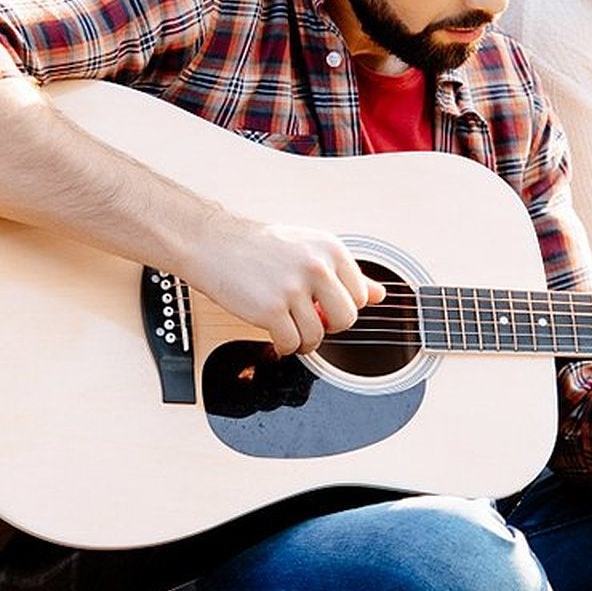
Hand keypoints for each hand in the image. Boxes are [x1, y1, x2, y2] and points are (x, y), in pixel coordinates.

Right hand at [184, 217, 385, 355]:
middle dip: (329, 327)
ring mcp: (294, 288)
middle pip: (346, 319)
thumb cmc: (258, 246)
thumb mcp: (308, 248)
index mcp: (330, 249)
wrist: (213, 243)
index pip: (360, 295)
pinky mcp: (271, 310)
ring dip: (303, 340)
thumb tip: (379, 294)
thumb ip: (344, 272)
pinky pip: (291, 344)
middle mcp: (316, 266)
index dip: (341, 306)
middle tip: (309, 320)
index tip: (324, 306)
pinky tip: (274, 334)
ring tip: (288, 328)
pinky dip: (284, 346)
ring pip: (318, 336)